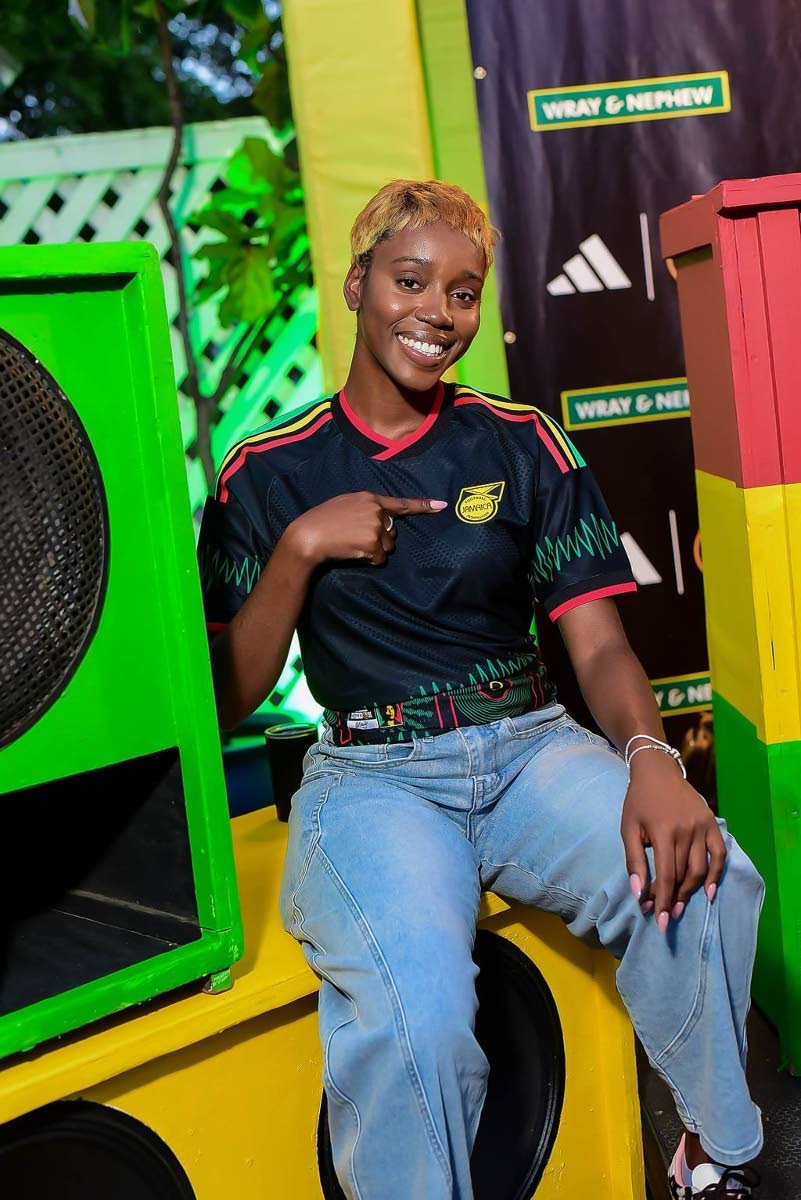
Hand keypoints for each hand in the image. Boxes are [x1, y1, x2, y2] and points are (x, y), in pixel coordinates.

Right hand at [284, 492, 446, 566]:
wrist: (307, 535)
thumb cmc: (320, 520)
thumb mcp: (344, 504)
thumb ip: (364, 508)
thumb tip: (380, 521)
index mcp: (369, 498)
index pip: (401, 503)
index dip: (423, 505)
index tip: (442, 506)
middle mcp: (376, 511)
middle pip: (392, 531)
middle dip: (379, 538)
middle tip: (354, 537)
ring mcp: (376, 527)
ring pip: (387, 547)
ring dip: (374, 550)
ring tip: (351, 544)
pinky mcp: (373, 544)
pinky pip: (380, 558)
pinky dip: (369, 560)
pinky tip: (352, 552)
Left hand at [621, 750, 725, 930]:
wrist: (658, 772)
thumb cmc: (638, 802)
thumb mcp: (628, 829)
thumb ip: (634, 861)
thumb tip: (638, 893)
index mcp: (663, 831)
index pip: (667, 875)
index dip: (663, 900)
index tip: (660, 921)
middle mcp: (686, 830)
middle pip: (683, 874)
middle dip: (673, 898)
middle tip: (666, 915)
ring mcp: (702, 826)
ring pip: (701, 868)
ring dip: (691, 891)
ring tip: (679, 907)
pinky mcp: (712, 823)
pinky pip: (719, 854)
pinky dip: (716, 874)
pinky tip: (709, 893)